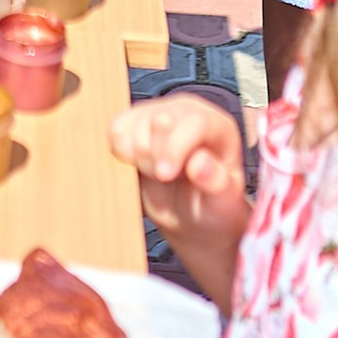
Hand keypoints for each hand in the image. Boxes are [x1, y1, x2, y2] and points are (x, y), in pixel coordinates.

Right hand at [112, 95, 250, 303]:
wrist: (197, 224)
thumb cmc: (217, 216)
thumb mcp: (224, 208)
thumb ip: (216, 185)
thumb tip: (203, 165)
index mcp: (218, 126)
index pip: (191, 120)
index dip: (175, 144)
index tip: (166, 174)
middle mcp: (188, 112)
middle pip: (156, 116)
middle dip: (154, 153)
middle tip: (160, 180)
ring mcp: (159, 116)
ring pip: (130, 120)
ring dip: (135, 153)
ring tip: (151, 177)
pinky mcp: (135, 127)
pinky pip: (114, 129)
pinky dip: (118, 149)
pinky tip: (133, 168)